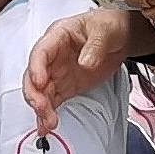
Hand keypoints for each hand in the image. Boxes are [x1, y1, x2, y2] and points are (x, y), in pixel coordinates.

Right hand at [24, 7, 147, 135]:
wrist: (121, 36)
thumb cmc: (108, 26)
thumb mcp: (105, 30)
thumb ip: (95, 46)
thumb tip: (84, 63)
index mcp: (57, 37)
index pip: (40, 53)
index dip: (37, 68)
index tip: (40, 82)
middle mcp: (51, 57)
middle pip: (34, 76)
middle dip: (35, 94)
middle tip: (42, 108)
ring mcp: (56, 73)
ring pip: (40, 93)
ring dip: (41, 109)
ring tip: (48, 123)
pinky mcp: (64, 87)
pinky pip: (51, 102)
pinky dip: (47, 115)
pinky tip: (46, 127)